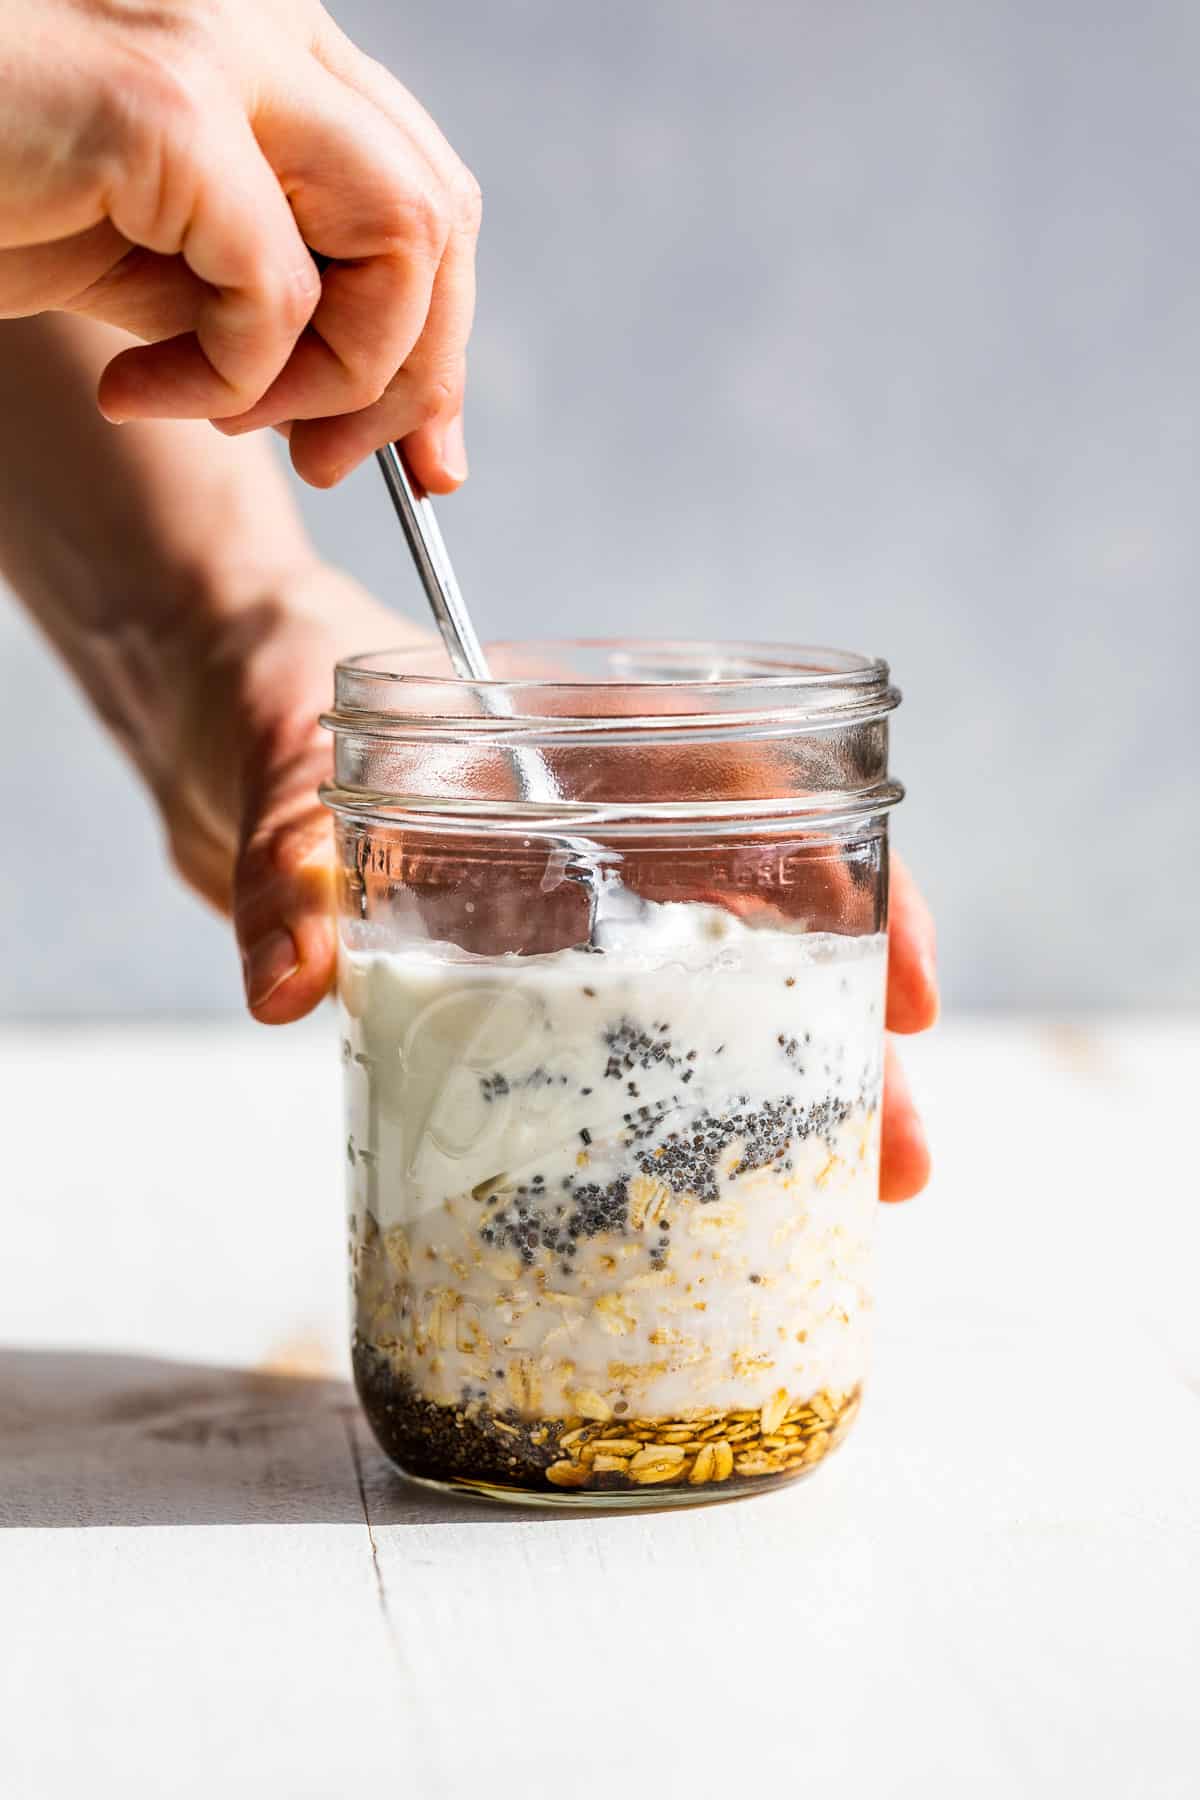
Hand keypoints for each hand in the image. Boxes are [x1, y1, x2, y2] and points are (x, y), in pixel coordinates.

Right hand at [0, 0, 479, 490]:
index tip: (430, 463)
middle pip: (441, 219)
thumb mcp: (161, 267)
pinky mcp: (165, 106)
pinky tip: (139, 389)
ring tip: (220, 415)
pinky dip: (231, 379)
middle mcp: (272, 28)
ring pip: (402, 242)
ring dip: (328, 378)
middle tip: (327, 464)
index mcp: (280, 58)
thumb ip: (274, 312)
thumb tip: (376, 417)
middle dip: (407, 378)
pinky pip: (279, 292)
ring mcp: (224, 48)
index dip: (442, 344)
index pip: (428, 197)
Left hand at [162, 571, 934, 1203]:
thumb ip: (280, 859)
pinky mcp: (499, 972)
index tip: (904, 987)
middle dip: (840, 1038)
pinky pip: (602, 1041)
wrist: (199, 702)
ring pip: (702, 997)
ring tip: (846, 1194)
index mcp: (580, 748)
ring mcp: (555, 906)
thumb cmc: (254, 688)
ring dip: (781, 1090)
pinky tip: (704, 1183)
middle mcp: (591, 830)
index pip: (759, 801)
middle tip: (900, 1153)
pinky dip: (663, 1107)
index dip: (853, 890)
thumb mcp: (274, 759)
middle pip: (761, 928)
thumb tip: (287, 986)